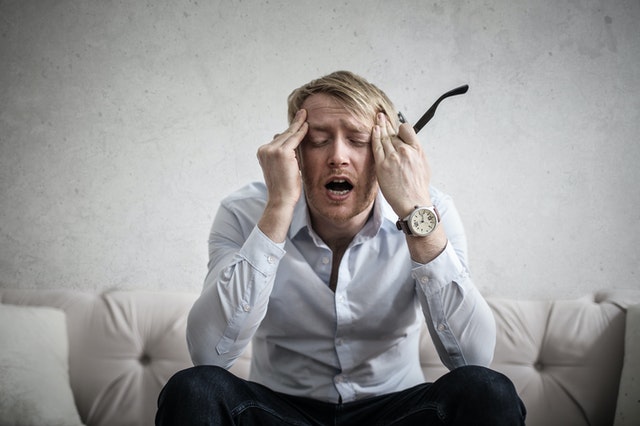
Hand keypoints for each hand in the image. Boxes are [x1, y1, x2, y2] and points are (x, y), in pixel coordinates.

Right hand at [256, 109, 307, 241]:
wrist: (281, 200)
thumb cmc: (284, 188)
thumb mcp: (282, 168)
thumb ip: (285, 155)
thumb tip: (289, 143)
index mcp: (263, 153)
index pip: (278, 139)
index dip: (288, 131)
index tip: (296, 122)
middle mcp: (265, 150)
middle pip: (283, 135)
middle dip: (294, 125)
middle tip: (302, 113)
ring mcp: (272, 150)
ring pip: (289, 136)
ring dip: (298, 125)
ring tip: (305, 115)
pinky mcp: (282, 152)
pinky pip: (294, 139)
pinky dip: (301, 132)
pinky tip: (307, 125)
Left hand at [371, 113, 431, 216]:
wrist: (413, 202)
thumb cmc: (418, 187)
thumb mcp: (423, 165)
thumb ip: (415, 152)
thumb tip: (410, 145)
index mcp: (416, 150)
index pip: (406, 130)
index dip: (400, 127)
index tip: (396, 127)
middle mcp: (405, 150)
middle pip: (393, 133)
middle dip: (387, 124)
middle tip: (381, 116)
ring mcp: (393, 157)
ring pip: (384, 137)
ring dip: (379, 127)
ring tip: (377, 119)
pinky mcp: (383, 165)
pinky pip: (377, 146)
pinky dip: (374, 136)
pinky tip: (373, 130)